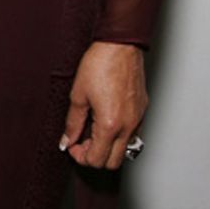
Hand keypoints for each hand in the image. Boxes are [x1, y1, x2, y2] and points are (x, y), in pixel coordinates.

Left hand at [60, 41, 147, 170]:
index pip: (96, 159)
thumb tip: (67, 140)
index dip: (80, 156)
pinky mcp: (142, 110)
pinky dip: (118, 134)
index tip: (73, 145)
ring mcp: (138, 119)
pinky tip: (106, 119)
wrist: (120, 46)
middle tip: (82, 141)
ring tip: (94, 129)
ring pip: (125, 150)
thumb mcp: (78, 96)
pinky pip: (132, 134)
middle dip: (95, 156)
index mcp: (110, 125)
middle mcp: (128, 126)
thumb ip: (72, 123)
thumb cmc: (100, 64)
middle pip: (113, 162)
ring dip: (108, 146)